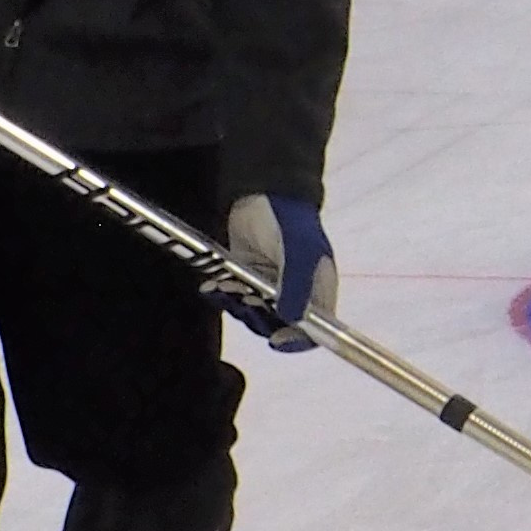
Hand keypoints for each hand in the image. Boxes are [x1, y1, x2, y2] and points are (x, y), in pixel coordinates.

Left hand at [220, 194, 334, 348]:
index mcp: (317, 289)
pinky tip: (212, 287)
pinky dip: (222, 295)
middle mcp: (295, 292)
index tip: (276, 338)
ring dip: (237, 304)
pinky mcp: (246, 277)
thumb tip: (290, 320)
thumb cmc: (288, 220)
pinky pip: (234, 297)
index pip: (316, 329)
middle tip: (246, 298)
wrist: (261, 190)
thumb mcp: (297, 253)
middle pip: (278, 325)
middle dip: (258, 316)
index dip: (298, 340)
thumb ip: (295, 287)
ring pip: (252, 312)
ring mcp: (269, 286)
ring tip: (227, 286)